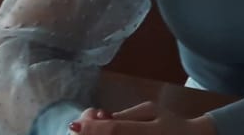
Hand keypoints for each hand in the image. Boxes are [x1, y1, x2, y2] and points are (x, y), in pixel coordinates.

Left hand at [75, 102, 212, 134]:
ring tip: (92, 130)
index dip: (91, 128)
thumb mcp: (152, 111)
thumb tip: (100, 118)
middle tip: (80, 126)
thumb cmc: (169, 123)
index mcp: (149, 132)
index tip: (74, 124)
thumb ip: (126, 115)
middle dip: (88, 134)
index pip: (114, 131)